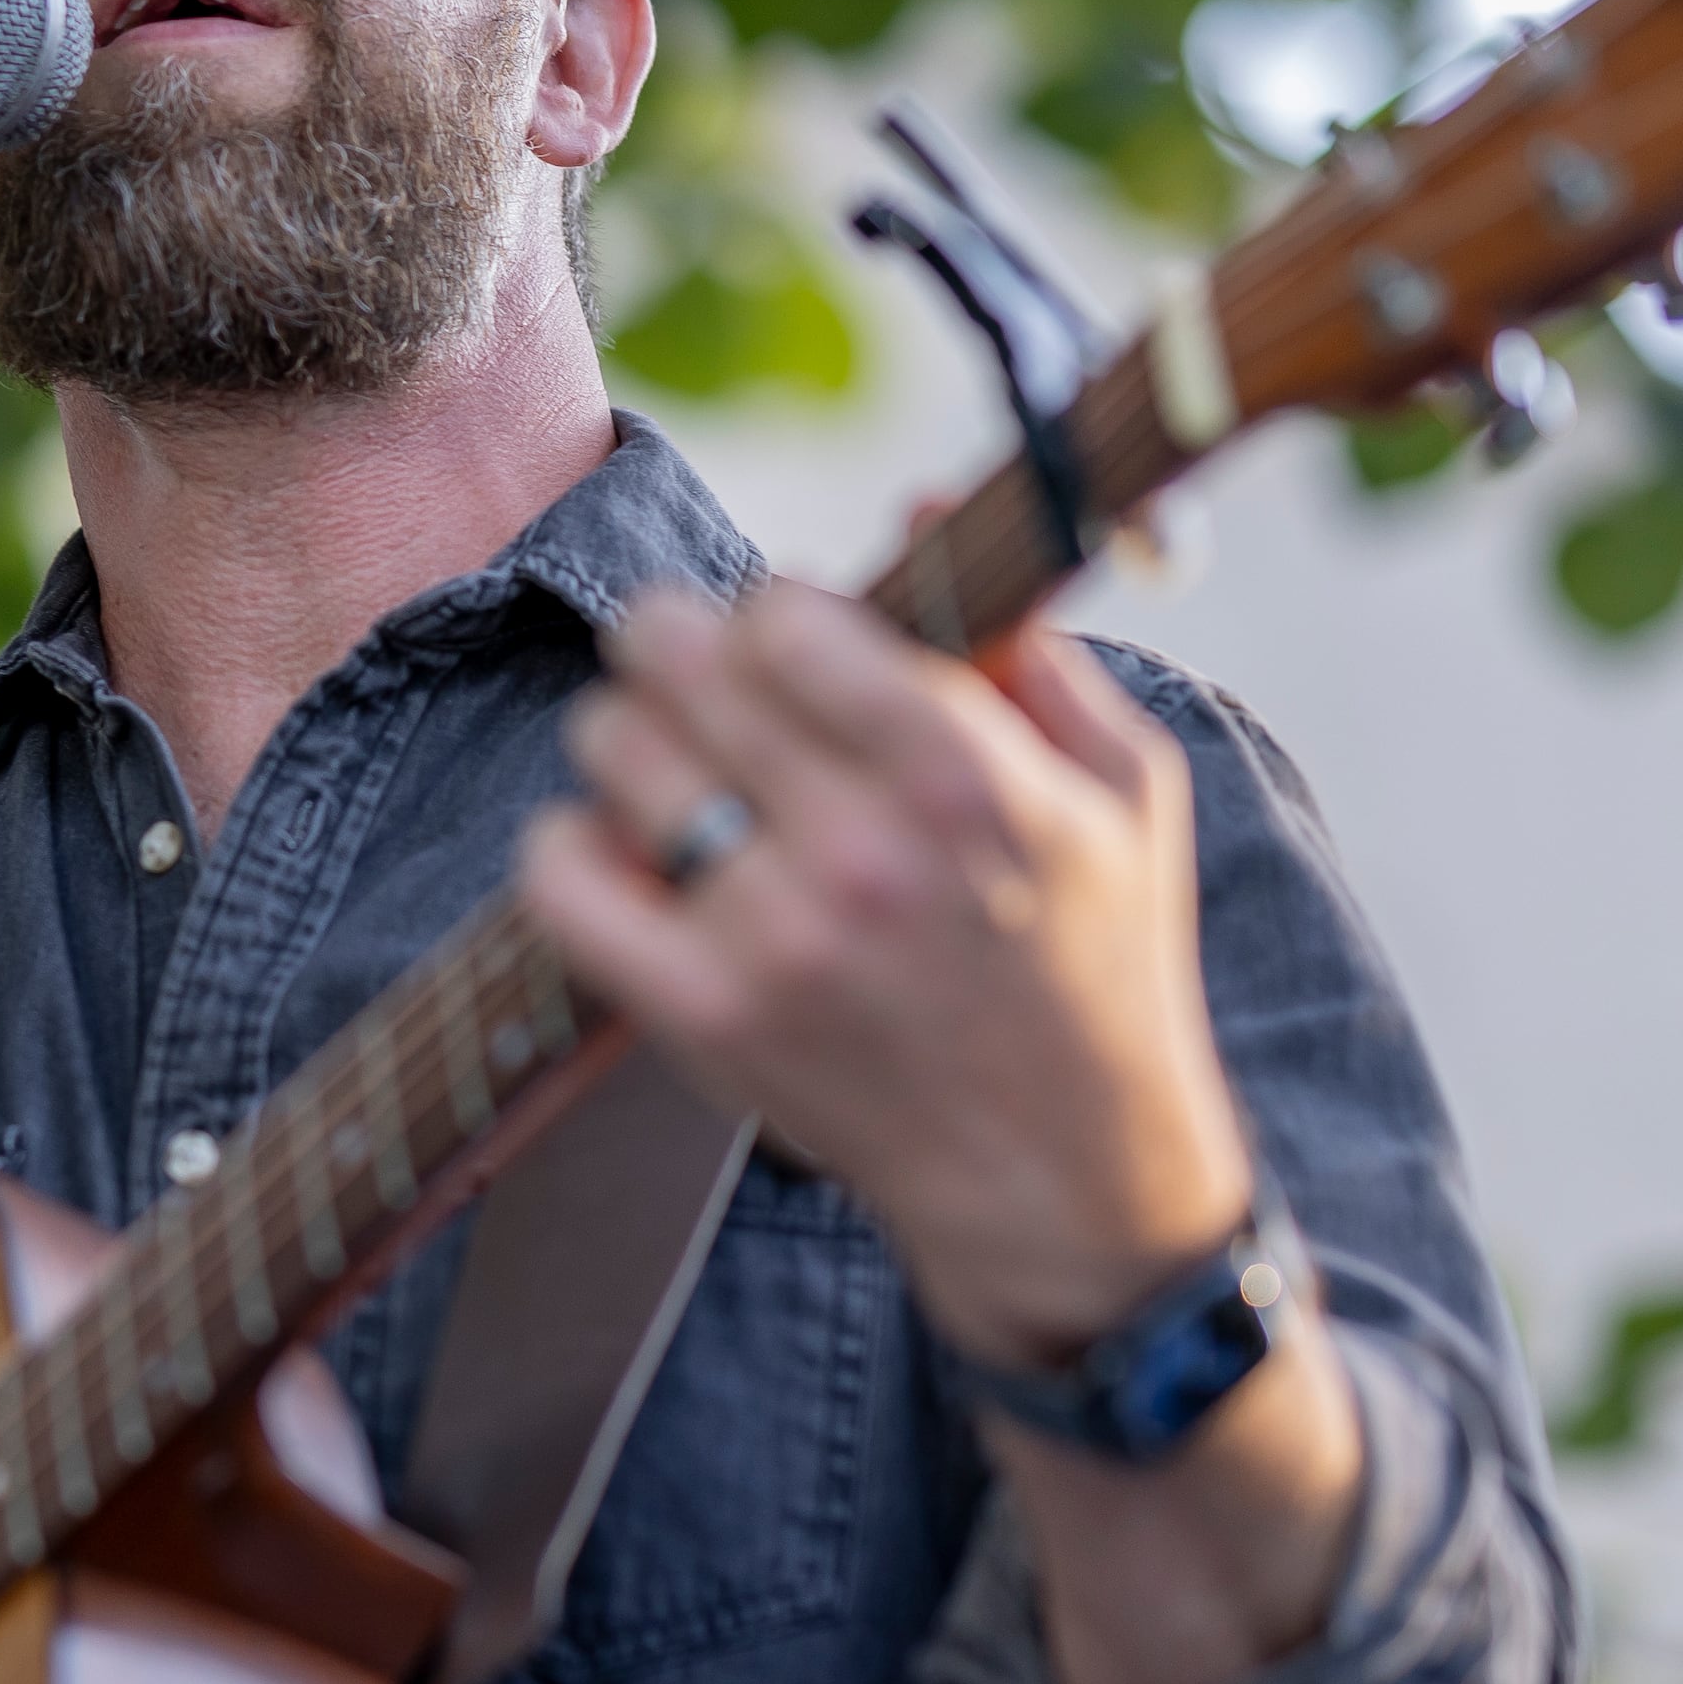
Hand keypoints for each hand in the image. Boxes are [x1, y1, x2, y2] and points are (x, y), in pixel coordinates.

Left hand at [518, 572, 1253, 1361]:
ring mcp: (771, 938)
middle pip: (682, 663)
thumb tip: (926, 502)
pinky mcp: (703, 1016)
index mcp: (966, 777)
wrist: (1066, 1181)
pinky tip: (610, 846)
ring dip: (625, 735)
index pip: (790, 615)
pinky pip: (561, 885)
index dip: (772, 608)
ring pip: (616, 752)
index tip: (783, 635)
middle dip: (679, 647)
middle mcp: (859, 850)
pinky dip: (563, 847)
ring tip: (662, 761)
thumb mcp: (1121, 790)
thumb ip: (1028, 643)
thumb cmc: (1100, 970)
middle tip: (689, 669)